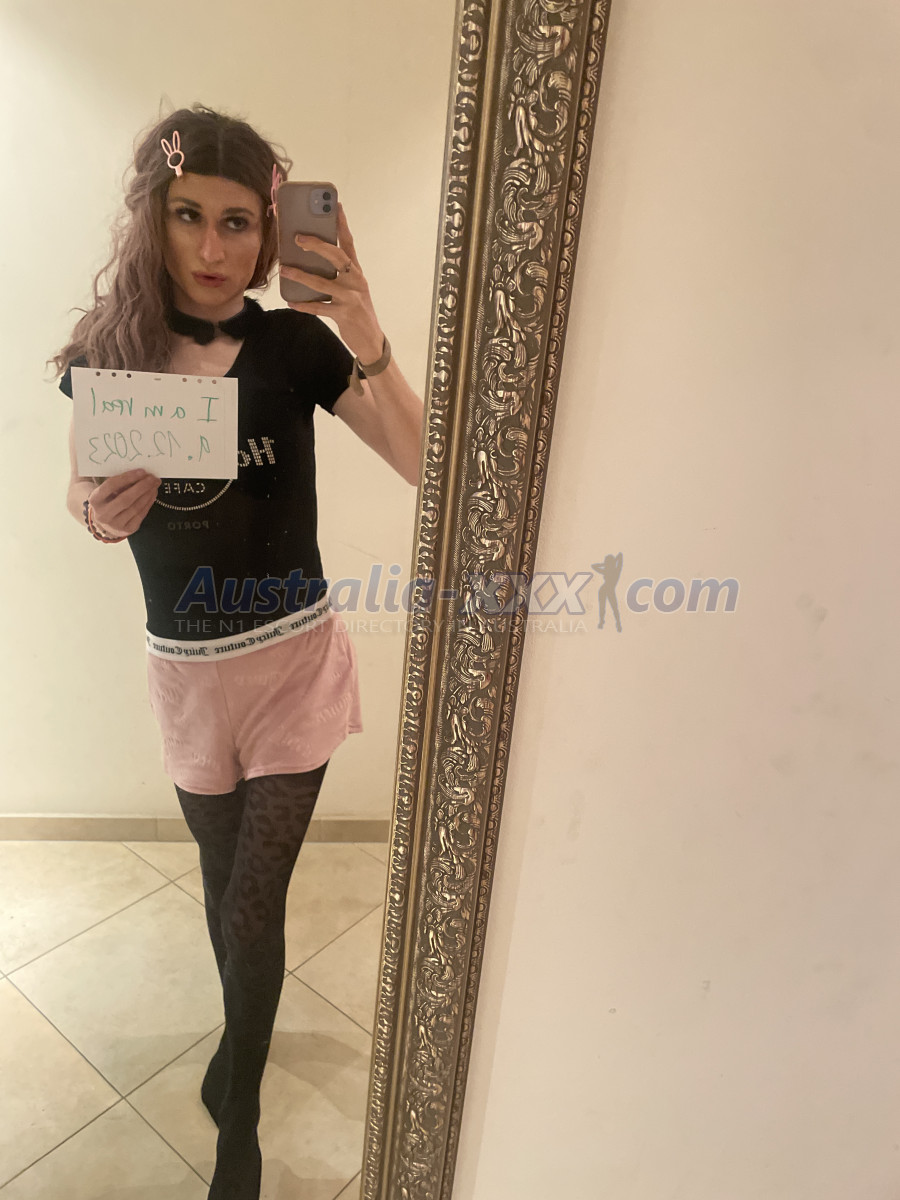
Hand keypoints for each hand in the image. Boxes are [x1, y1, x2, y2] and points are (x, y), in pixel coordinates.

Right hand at [89, 469, 160, 536]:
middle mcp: (103, 514)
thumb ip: (120, 483)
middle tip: (152, 478)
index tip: (141, 471)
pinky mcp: (128, 530)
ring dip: (148, 494)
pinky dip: (149, 502)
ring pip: (135, 507)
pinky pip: (141, 514)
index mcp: (95, 500)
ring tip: (155, 484)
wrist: (106, 522)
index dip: (127, 478)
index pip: (111, 486)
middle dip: (141, 487)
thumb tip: (141, 474)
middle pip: (125, 499)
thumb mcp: (108, 491)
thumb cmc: (108, 500)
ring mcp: (115, 524)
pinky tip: (153, 494)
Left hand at [280, 203, 384, 361]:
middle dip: (317, 245)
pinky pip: (318, 308)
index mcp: (357, 272)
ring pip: (322, 283)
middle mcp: (355, 281)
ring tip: (284, 269)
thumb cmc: (358, 310)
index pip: (349, 243)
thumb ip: (337, 275)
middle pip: (336, 257)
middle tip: (298, 237)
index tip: (335, 205)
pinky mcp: (343, 314)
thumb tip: (310, 261)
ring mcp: (350, 298)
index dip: (342, 224)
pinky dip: (303, 305)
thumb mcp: (352, 288)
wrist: (371, 340)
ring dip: (301, 276)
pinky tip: (291, 301)